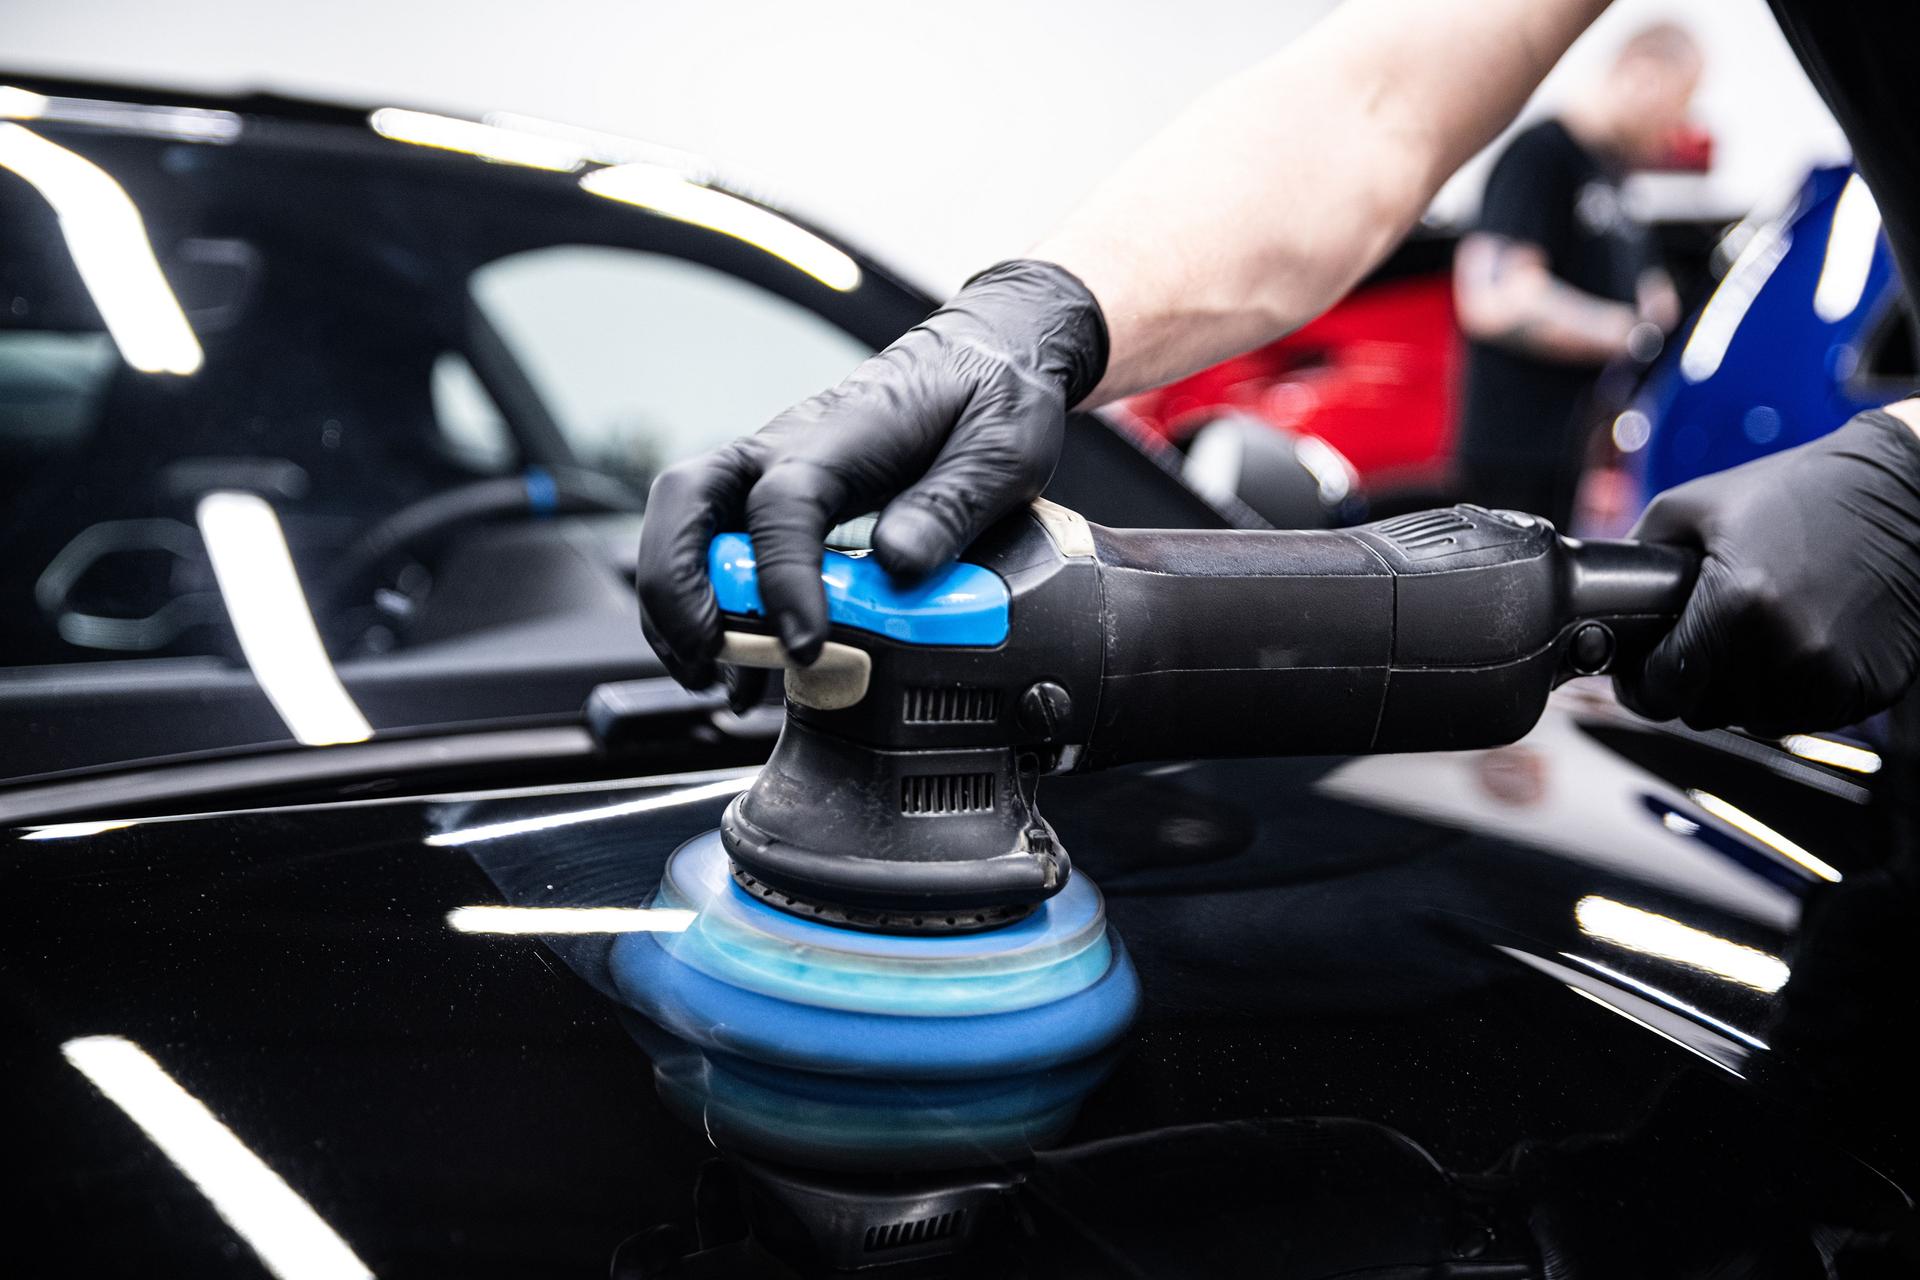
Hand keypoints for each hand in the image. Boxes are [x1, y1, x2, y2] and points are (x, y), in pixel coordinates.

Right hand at [636, 260, 1107, 687]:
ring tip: (714, 678)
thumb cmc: (989, 395)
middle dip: (678, 588)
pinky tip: (737, 669)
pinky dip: (708, 608)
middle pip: (687, 501)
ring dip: (680, 606)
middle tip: (710, 660)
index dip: (783, 577)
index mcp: (843, 432)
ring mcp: (772, 470)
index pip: (783, 503)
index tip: (806, 643)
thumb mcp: (1000, 448)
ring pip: (686, 526)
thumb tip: (898, 563)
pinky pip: (716, 547)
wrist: (985, 354)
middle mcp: (787, 446)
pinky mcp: (777, 498)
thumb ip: (950, 505)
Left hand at [1615, 408, 1919, 734]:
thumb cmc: (1801, 490)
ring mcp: (1831, 676)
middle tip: (1710, 636)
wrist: (1903, 491)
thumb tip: (1601, 595)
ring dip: (1745, 688)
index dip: (1645, 682)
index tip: (1646, 669)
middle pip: (1705, 710)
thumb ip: (1636, 553)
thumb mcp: (1695, 506)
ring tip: (1758, 632)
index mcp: (1736, 607)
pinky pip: (1806, 715)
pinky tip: (1800, 641)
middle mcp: (1786, 651)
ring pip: (1754, 719)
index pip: (1663, 691)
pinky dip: (1793, 690)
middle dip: (1695, 680)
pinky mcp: (1869, 688)